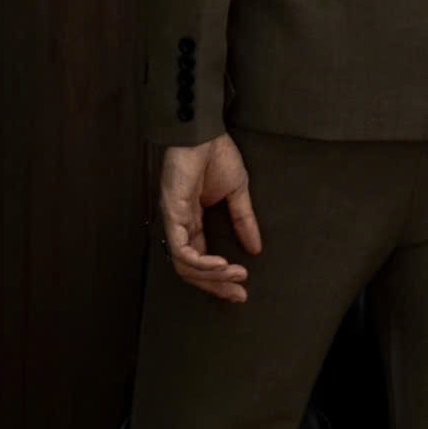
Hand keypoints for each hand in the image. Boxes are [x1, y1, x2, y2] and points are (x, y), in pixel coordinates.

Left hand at [156, 133, 262, 301]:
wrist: (204, 133)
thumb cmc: (217, 156)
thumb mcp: (237, 193)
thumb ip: (243, 221)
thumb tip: (256, 248)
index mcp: (194, 223)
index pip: (202, 261)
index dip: (220, 278)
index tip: (242, 290)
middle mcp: (181, 227)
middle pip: (192, 270)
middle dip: (216, 286)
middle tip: (239, 295)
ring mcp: (174, 221)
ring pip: (185, 265)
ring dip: (212, 276)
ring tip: (235, 276)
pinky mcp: (172, 214)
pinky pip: (181, 249)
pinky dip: (200, 262)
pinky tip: (220, 265)